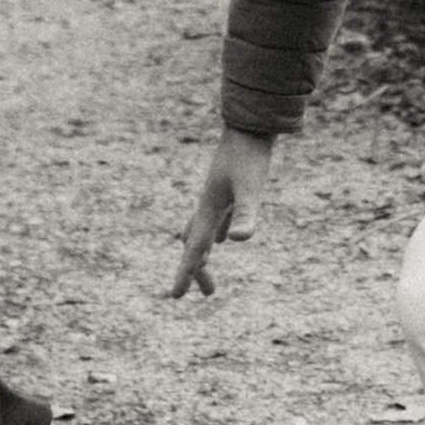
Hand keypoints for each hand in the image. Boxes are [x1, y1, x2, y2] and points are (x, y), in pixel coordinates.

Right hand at [172, 129, 277, 297]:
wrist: (250, 127)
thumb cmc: (250, 157)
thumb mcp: (250, 189)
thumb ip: (245, 215)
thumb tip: (237, 241)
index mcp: (209, 210)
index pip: (194, 249)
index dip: (185, 273)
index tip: (174, 296)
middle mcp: (209, 206)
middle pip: (197, 244)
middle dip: (198, 269)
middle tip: (208, 293)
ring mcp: (218, 198)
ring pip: (203, 231)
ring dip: (203, 250)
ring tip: (206, 267)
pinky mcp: (230, 190)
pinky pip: (217, 219)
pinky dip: (217, 232)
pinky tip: (225, 237)